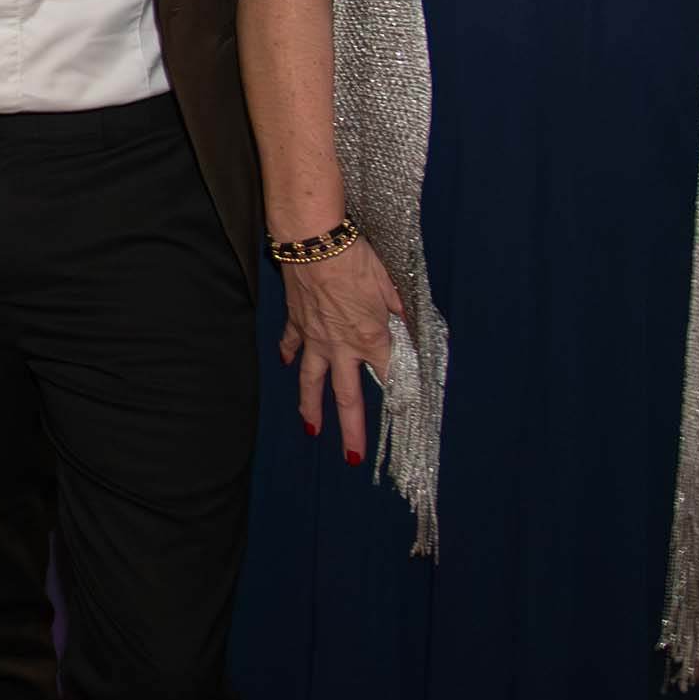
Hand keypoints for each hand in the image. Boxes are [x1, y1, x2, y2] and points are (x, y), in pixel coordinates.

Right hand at [278, 239, 404, 465]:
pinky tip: (285, 365)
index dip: (402, 396)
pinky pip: (291, 344)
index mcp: (370, 339)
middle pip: (347, 397)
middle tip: (353, 458)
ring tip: (312, 430)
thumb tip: (413, 326)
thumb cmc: (356, 259)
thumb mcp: (390, 284)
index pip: (391, 376)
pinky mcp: (296, 322)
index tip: (410, 415)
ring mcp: (314, 337)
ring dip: (311, 408)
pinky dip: (288, 355)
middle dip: (352, 430)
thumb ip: (402, 310)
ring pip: (311, 381)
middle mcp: (341, 347)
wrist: (313, 241)